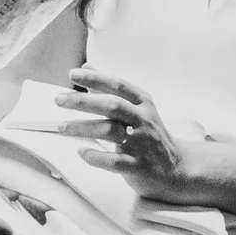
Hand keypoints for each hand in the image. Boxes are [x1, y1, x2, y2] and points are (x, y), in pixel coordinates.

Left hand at [59, 68, 195, 202]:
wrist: (177, 168)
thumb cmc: (150, 134)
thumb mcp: (136, 108)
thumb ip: (109, 89)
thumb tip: (86, 66)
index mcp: (143, 103)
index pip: (118, 85)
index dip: (95, 78)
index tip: (73, 73)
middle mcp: (143, 121)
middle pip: (112, 106)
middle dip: (83, 102)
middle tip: (58, 99)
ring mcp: (142, 144)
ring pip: (111, 132)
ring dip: (83, 128)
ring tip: (61, 127)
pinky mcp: (138, 166)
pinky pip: (115, 161)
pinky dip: (96, 156)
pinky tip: (81, 152)